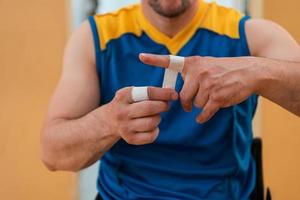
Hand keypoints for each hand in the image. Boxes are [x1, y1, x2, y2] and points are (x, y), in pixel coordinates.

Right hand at [107, 86, 177, 144]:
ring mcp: (125, 126)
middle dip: (163, 106)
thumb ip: (150, 93)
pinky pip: (151, 136)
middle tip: (165, 105)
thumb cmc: (128, 104)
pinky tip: (151, 127)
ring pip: (151, 122)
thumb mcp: (132, 94)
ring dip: (158, 118)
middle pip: (149, 108)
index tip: (174, 94)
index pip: (147, 92)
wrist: (109, 121)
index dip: (164, 93)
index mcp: (123, 96)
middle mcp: (122, 111)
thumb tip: (172, 93)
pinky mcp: (130, 139)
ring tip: (154, 116)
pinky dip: (155, 131)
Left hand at [139, 53, 259, 122]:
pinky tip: (202, 117)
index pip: (170, 61)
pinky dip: (203, 117)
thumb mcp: (207, 63)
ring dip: (200, 106)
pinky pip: (204, 112)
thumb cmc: (225, 69)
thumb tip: (180, 92)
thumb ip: (192, 72)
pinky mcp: (218, 97)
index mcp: (194, 63)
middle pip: (182, 96)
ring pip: (195, 104)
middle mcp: (199, 72)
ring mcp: (209, 84)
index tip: (141, 56)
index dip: (154, 59)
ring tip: (211, 98)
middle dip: (187, 103)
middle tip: (190, 104)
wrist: (249, 72)